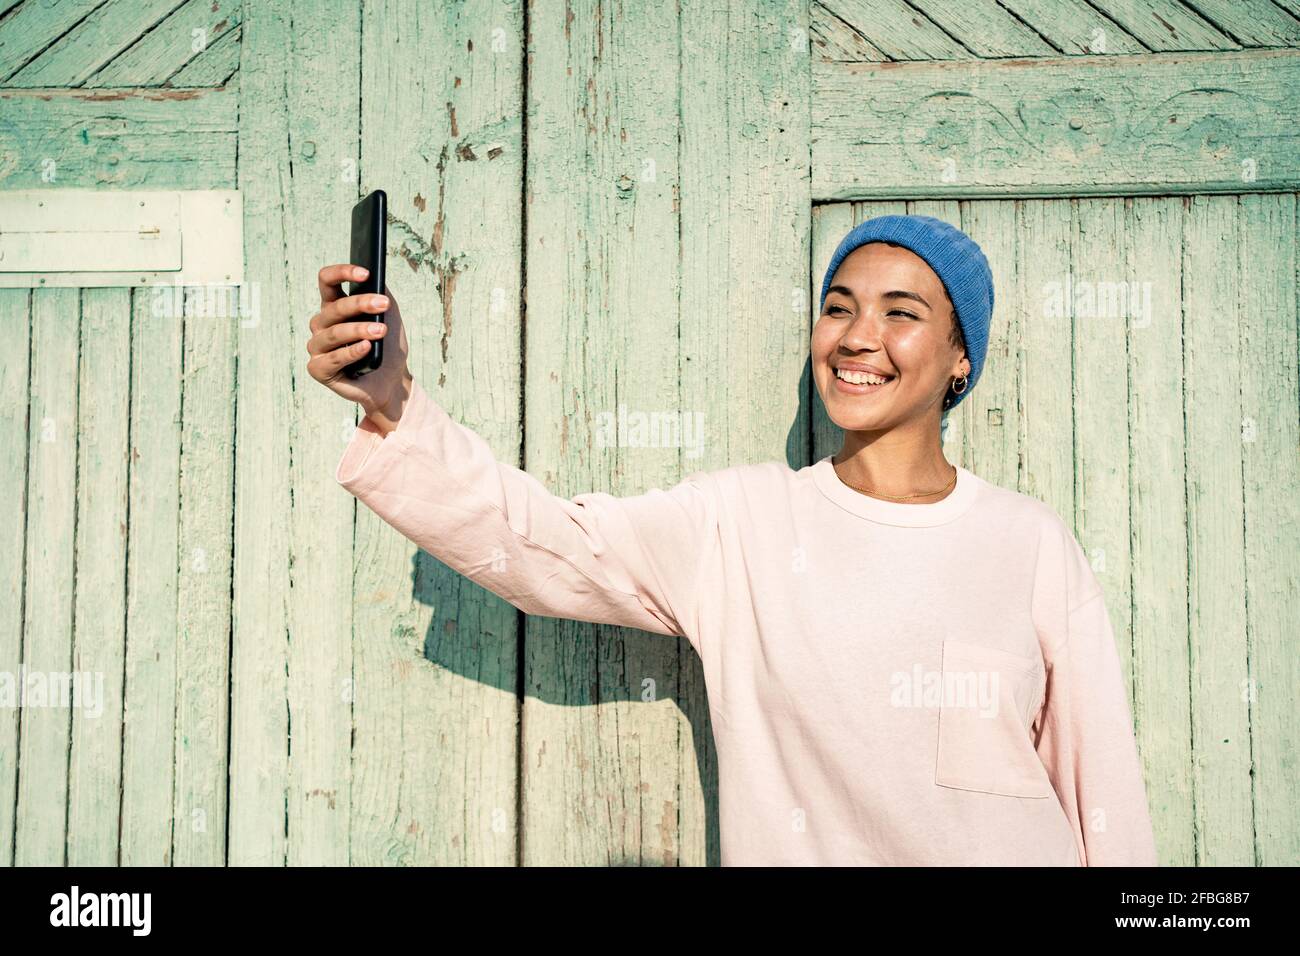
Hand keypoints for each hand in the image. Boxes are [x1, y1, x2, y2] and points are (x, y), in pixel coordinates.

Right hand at [307, 264, 412, 433]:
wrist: (392, 380)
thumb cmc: (387, 346)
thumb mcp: (389, 316)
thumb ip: (381, 295)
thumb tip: (376, 279)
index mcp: (333, 307)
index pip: (327, 281)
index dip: (342, 272)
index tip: (365, 272)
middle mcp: (321, 325)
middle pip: (334, 308)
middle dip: (360, 304)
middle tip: (384, 304)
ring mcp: (317, 347)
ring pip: (333, 333)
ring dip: (359, 329)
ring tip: (381, 330)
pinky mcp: (318, 370)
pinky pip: (332, 359)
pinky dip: (351, 352)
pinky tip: (367, 348)